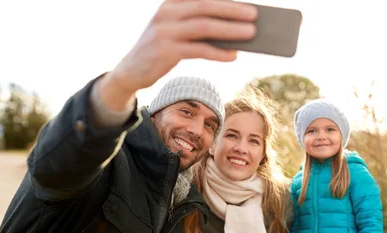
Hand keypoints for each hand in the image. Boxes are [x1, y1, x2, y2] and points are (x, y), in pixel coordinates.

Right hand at [99, 0, 257, 109]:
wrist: (131, 71)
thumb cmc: (162, 50)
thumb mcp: (177, 32)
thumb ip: (199, 26)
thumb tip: (235, 29)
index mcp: (171, 3)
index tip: (249, 2)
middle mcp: (167, 12)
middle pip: (206, 8)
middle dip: (233, 11)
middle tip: (255, 15)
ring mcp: (164, 31)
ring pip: (204, 27)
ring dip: (230, 30)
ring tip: (251, 34)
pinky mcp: (165, 51)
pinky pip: (199, 50)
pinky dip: (218, 52)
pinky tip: (233, 56)